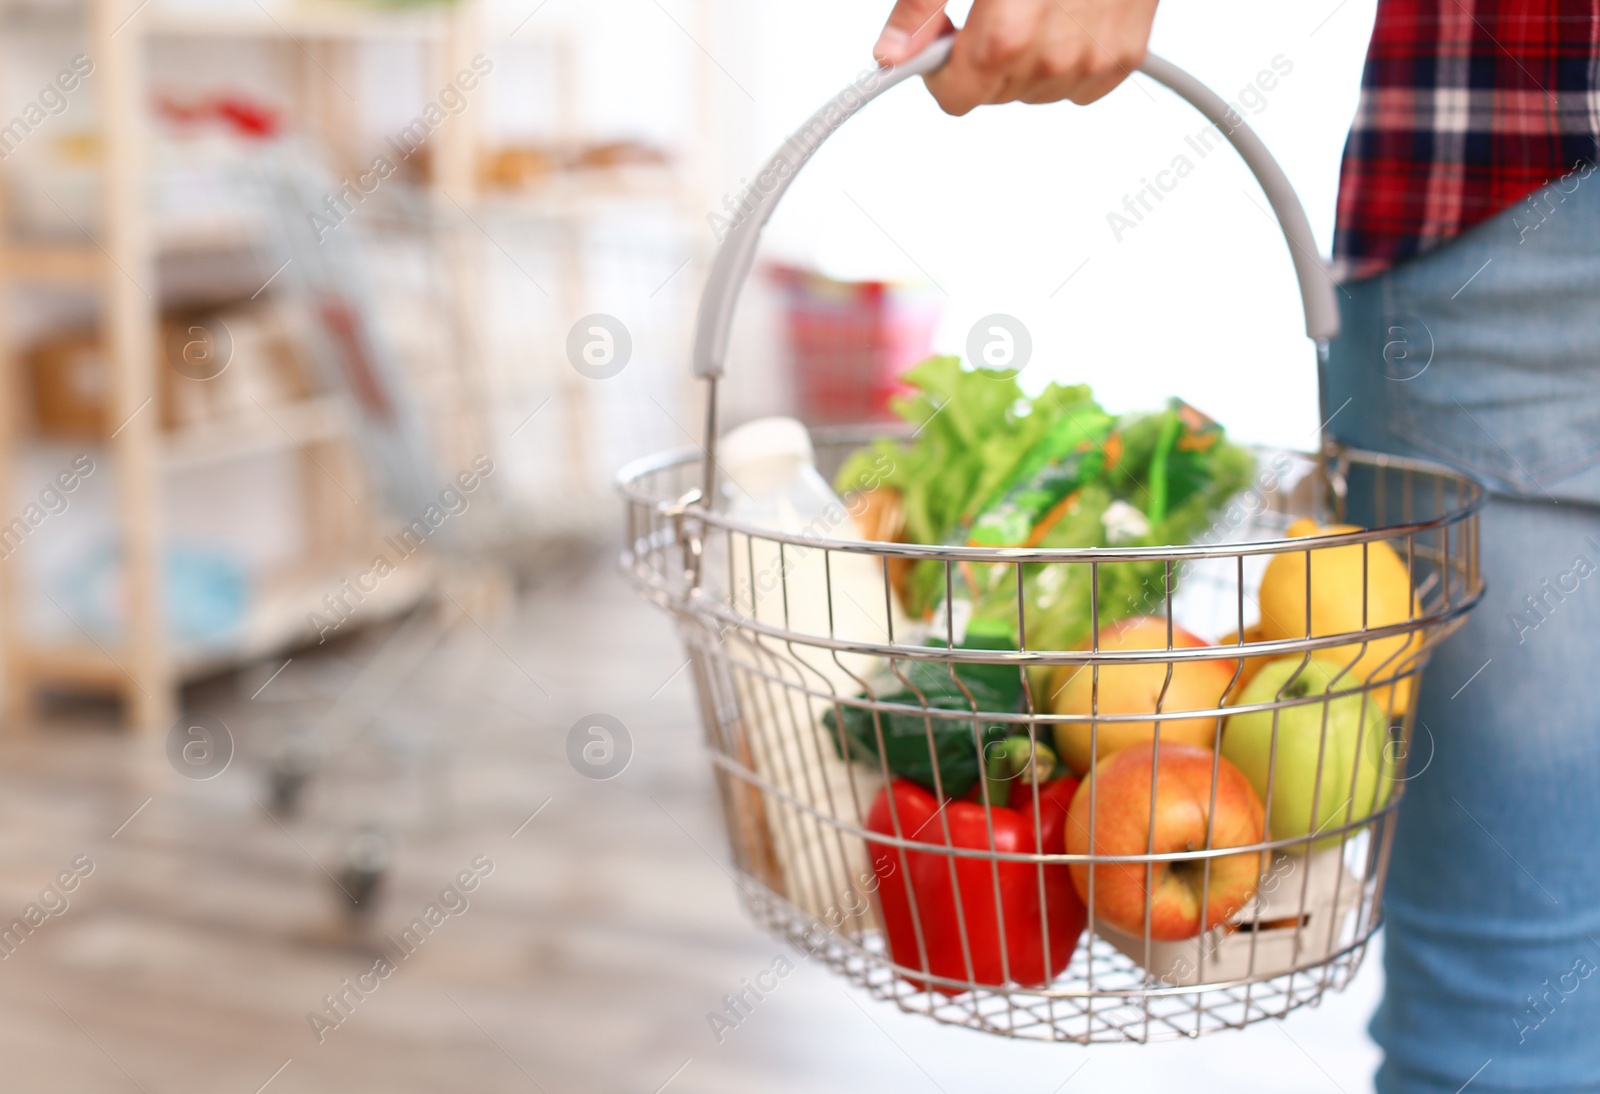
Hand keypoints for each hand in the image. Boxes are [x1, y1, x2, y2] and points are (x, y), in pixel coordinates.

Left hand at [873, 0, 1158, 114]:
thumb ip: (922, 6)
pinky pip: (1081, 84)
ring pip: (1036, 91)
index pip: (955, 97)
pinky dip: (1068, 58)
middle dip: (984, 58)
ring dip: (1027, 58)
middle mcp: (1055, 57)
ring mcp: (1096, 59)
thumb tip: (892, 51)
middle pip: (994, 93)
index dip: (942, 67)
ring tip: (1038, 1)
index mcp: (1006, 35)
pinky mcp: (1126, 54)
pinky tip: (1068, 13)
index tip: (947, 35)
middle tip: (997, 4)